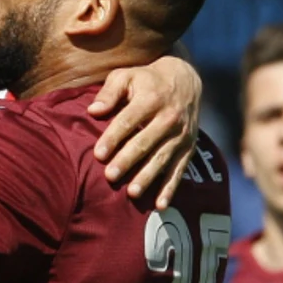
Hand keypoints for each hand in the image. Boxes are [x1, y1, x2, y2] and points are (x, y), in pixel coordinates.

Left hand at [88, 55, 201, 209]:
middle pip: (145, 142)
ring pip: (162, 159)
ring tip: (131, 193)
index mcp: (151, 98)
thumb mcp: (126, 76)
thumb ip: (109, 92)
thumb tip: (93, 111)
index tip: (98, 154)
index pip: (128, 120)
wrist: (185, 80)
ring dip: (147, 177)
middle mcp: (169, 117)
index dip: (113, 137)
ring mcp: (181, 135)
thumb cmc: (146, 80)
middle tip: (110, 176)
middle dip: (127, 160)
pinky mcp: (188, 147)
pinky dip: (170, 189)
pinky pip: (179, 170)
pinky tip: (160, 206)